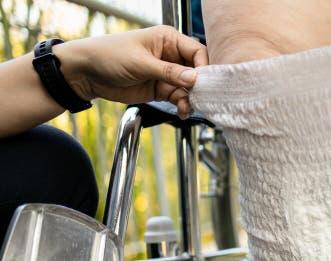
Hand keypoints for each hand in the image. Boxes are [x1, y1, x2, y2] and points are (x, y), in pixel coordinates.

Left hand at [57, 25, 207, 118]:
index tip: (204, 83)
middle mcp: (171, 55)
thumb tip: (194, 78)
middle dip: (200, 86)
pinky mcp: (161, 89)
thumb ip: (169, 72)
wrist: (86, 74)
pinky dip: (183, 106)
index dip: (204, 67)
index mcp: (168, 39)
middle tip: (200, 99)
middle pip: (197, 71)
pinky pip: (179, 98)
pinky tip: (182, 112)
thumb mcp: (141, 63)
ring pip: (190, 88)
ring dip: (191, 99)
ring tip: (187, 108)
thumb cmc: (108, 55)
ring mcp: (167, 74)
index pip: (197, 51)